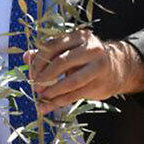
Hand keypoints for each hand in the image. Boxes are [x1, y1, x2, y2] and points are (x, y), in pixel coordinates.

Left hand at [27, 31, 143, 108]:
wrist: (117, 68)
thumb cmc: (86, 59)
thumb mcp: (69, 51)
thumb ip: (48, 53)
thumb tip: (26, 57)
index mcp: (80, 36)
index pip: (53, 46)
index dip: (39, 61)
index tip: (31, 73)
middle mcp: (91, 48)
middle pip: (61, 62)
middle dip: (44, 76)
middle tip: (35, 86)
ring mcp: (97, 66)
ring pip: (70, 81)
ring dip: (52, 92)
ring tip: (41, 97)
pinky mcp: (99, 84)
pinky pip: (74, 95)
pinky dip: (58, 102)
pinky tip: (46, 107)